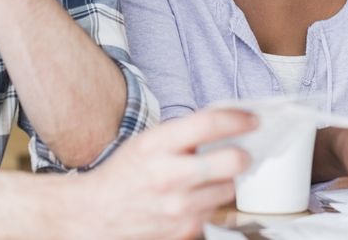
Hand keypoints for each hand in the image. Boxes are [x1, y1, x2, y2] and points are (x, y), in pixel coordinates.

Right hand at [67, 109, 256, 239]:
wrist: (95, 216)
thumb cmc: (122, 176)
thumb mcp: (146, 143)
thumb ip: (182, 134)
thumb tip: (225, 123)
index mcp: (155, 145)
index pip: (209, 124)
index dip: (238, 119)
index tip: (252, 120)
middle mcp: (168, 175)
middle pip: (232, 161)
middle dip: (242, 155)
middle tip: (240, 153)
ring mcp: (178, 207)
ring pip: (229, 189)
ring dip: (224, 182)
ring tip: (205, 179)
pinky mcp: (185, 230)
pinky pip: (215, 212)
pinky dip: (210, 204)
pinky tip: (193, 199)